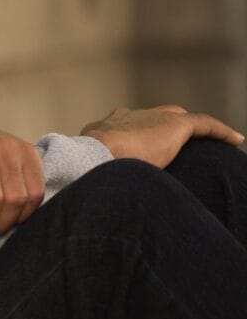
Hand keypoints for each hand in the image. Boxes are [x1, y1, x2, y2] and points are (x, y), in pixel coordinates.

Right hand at [80, 105, 243, 167]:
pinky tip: (235, 140)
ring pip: (178, 119)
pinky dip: (220, 131)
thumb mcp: (89, 173)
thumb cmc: (86, 171)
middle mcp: (127, 117)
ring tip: (207, 144)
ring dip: (190, 131)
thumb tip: (97, 201)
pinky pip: (203, 125)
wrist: (92, 156)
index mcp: (104, 127)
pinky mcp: (173, 124)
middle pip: (153, 118)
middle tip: (173, 145)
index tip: (144, 150)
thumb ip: (97, 178)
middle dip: (162, 128)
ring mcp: (150, 117)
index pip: (126, 127)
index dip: (138, 136)